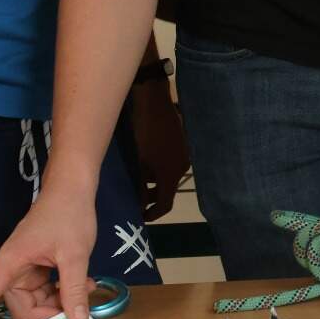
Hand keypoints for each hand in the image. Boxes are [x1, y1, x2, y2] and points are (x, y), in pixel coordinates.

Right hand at [0, 186, 98, 318]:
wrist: (73, 190)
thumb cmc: (68, 215)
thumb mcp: (74, 254)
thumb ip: (74, 288)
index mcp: (10, 264)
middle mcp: (13, 269)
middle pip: (21, 307)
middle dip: (48, 312)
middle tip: (76, 307)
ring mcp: (26, 269)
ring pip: (37, 300)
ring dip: (60, 301)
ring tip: (86, 288)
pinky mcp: (39, 267)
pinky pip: (46, 289)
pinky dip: (63, 291)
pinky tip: (84, 283)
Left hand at [127, 70, 187, 222]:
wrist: (153, 101)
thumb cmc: (142, 133)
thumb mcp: (137, 162)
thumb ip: (138, 185)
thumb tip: (138, 203)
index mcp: (172, 174)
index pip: (165, 204)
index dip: (153, 214)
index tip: (140, 217)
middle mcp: (182, 167)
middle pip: (167, 189)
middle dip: (151, 196)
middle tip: (135, 198)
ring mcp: (184, 153)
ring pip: (168, 175)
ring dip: (154, 180)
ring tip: (137, 178)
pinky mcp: (182, 142)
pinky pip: (170, 162)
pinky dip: (159, 167)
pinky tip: (145, 161)